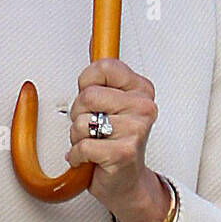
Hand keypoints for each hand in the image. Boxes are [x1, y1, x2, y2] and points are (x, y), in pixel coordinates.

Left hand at [66, 58, 169, 221]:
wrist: (126, 183)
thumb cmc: (114, 141)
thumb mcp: (110, 103)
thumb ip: (101, 76)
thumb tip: (93, 38)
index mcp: (141, 89)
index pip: (103, 67)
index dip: (86, 83)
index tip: (93, 99)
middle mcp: (143, 107)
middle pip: (87, 96)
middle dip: (79, 114)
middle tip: (93, 127)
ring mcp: (135, 129)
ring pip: (82, 122)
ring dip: (78, 137)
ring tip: (94, 143)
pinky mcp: (123, 152)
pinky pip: (82, 146)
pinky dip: (77, 155)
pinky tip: (90, 158)